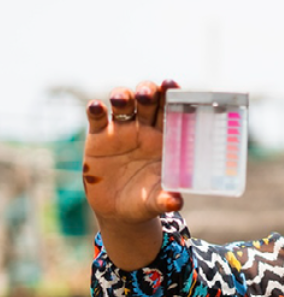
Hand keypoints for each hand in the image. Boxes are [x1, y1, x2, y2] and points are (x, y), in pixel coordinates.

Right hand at [83, 79, 182, 268]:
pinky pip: (97, 118)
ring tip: (122, 99)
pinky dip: (95, 110)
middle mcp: (145, 129)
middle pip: (147, 100)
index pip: (171, 111)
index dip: (171, 96)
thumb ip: (165, 199)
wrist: (119, 211)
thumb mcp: (155, 201)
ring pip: (123, 103)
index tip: (171, 85)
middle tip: (147, 93)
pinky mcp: (98, 137)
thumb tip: (176, 203)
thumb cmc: (145, 201)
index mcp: (166, 139)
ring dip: (123, 96)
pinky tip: (96, 107)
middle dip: (147, 91)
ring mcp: (121, 131)